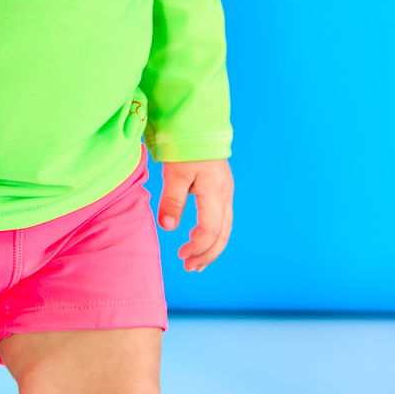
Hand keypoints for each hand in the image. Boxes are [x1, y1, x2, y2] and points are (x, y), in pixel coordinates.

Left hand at [157, 157, 232, 272]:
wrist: (198, 125)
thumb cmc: (185, 148)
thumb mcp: (174, 173)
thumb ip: (172, 200)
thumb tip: (168, 227)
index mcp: (215, 193)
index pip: (210, 230)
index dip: (198, 247)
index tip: (181, 255)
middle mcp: (225, 195)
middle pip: (223, 234)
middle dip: (208, 254)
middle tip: (190, 268)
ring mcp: (225, 193)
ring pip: (225, 228)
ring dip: (211, 247)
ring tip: (196, 261)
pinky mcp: (221, 190)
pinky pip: (221, 219)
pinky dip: (212, 234)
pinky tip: (198, 238)